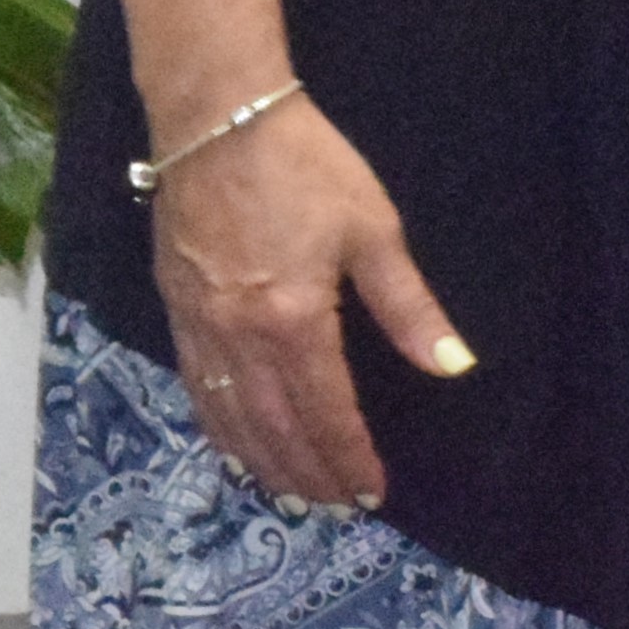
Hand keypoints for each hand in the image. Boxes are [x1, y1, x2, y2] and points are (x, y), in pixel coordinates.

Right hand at [146, 95, 469, 514]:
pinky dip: (219, 427)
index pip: (325, 410)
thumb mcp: (374, 231)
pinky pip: (196, 389)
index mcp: (294, 321)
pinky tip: (235, 442)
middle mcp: (240, 337)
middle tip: (338, 505)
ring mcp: (200, 328)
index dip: (350, 455)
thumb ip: (409, 307)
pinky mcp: (176, 313)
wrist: (219, 124)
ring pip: (229, 417)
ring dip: (263, 461)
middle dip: (308, 472)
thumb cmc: (308, 168)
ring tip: (294, 491)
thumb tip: (452, 364)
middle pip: (274, 427)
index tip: (373, 490)